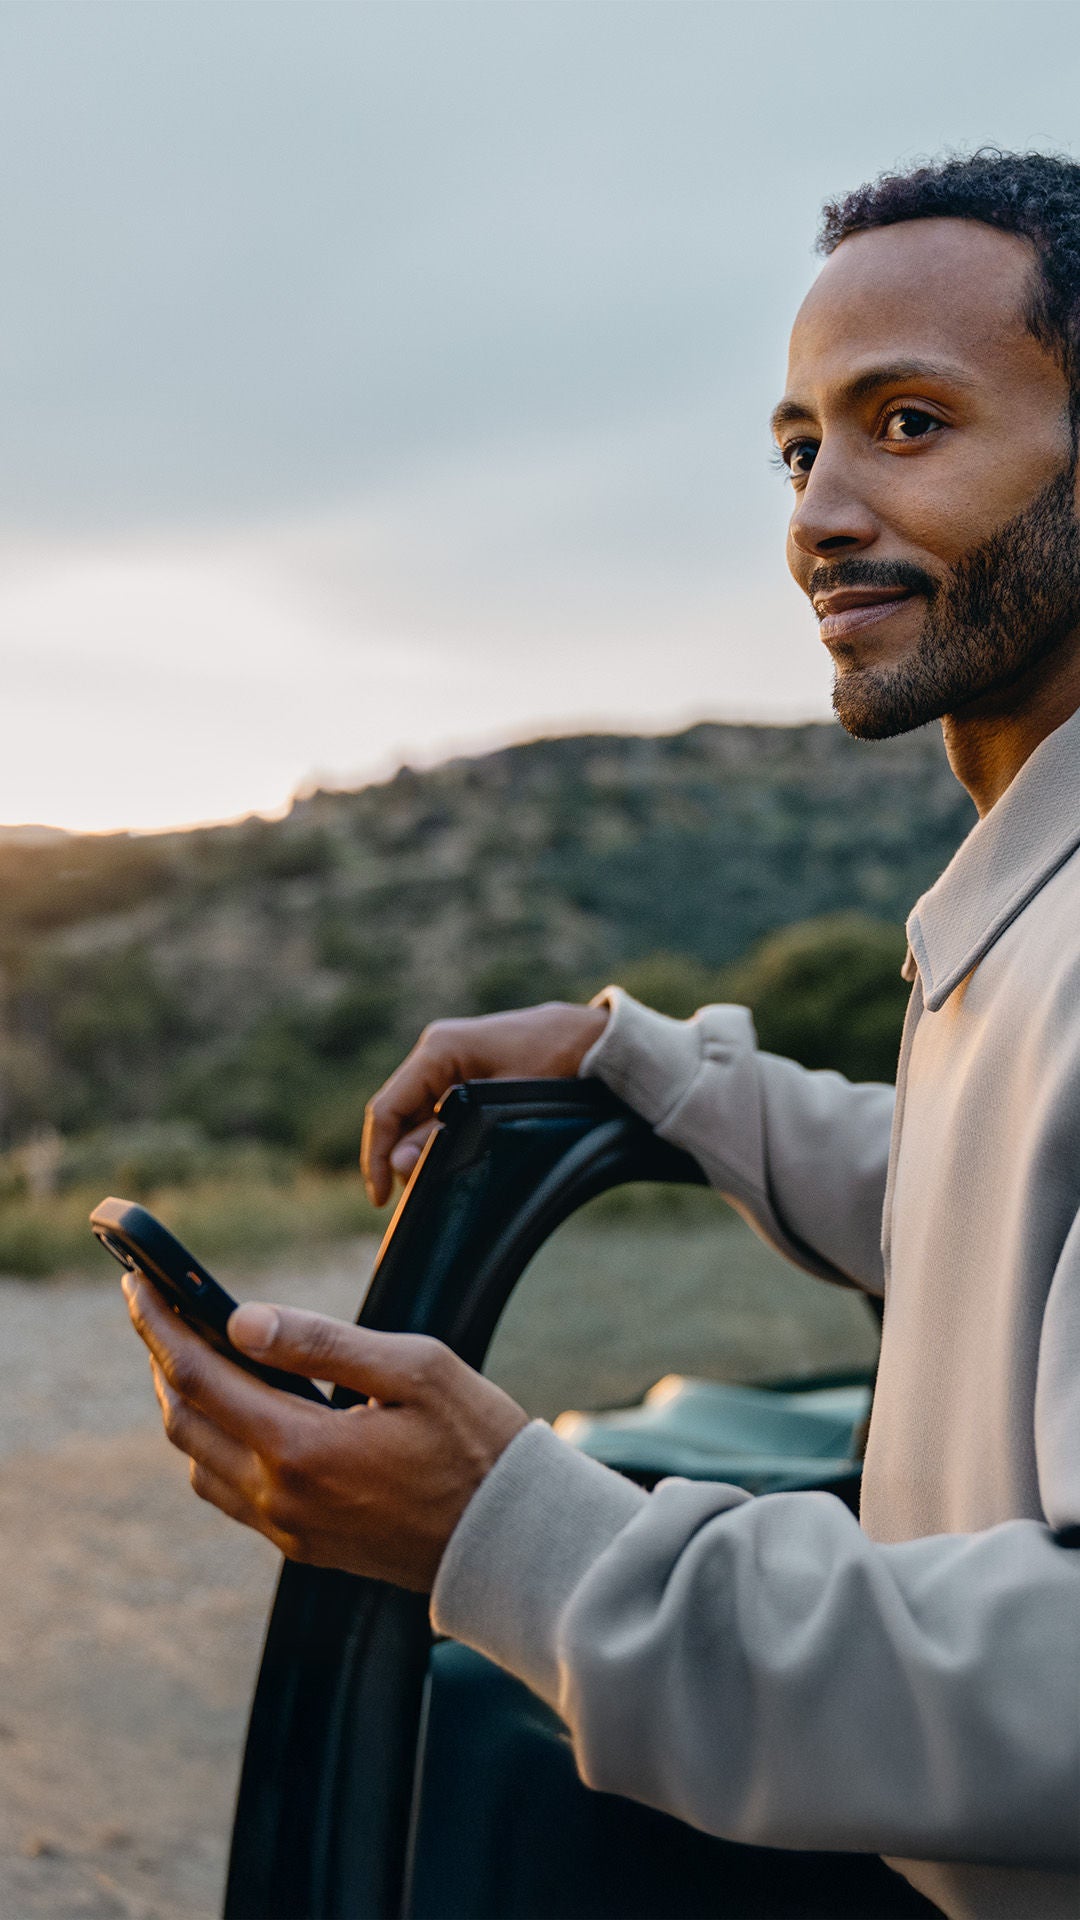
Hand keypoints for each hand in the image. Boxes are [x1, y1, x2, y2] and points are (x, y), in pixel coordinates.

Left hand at [123, 1275, 528, 1591]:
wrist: (512, 1543)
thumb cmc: (477, 1444)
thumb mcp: (415, 1368)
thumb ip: (323, 1344)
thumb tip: (242, 1320)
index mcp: (302, 1448)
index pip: (199, 1376)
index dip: (160, 1325)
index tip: (137, 1285)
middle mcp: (281, 1496)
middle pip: (185, 1421)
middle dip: (163, 1358)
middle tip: (159, 1308)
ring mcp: (289, 1528)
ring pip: (199, 1462)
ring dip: (185, 1405)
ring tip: (194, 1353)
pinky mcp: (304, 1545)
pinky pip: (229, 1493)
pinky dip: (212, 1446)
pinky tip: (236, 1414)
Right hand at [361, 1001, 609, 1204]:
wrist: (591, 1039)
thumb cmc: (553, 1065)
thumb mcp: (501, 1107)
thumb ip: (448, 1134)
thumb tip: (401, 1163)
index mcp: (438, 1050)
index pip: (387, 1108)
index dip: (378, 1156)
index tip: (380, 1199)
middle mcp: (436, 1051)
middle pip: (398, 1114)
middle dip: (401, 1159)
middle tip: (414, 1201)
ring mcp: (449, 1060)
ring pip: (416, 1115)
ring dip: (420, 1150)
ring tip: (433, 1188)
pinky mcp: (464, 1071)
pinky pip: (436, 1109)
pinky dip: (437, 1138)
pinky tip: (448, 1164)